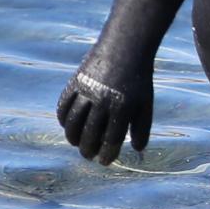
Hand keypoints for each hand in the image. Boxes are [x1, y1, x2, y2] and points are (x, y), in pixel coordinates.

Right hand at [57, 35, 155, 165]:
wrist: (125, 46)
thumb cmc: (138, 78)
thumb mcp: (146, 101)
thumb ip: (142, 126)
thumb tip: (137, 149)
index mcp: (123, 106)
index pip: (111, 138)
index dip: (107, 153)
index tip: (104, 162)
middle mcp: (103, 100)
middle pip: (89, 133)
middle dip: (88, 149)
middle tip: (88, 155)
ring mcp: (87, 90)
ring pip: (73, 122)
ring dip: (72, 137)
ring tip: (76, 144)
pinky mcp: (75, 82)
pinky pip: (64, 106)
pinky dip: (63, 119)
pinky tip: (68, 127)